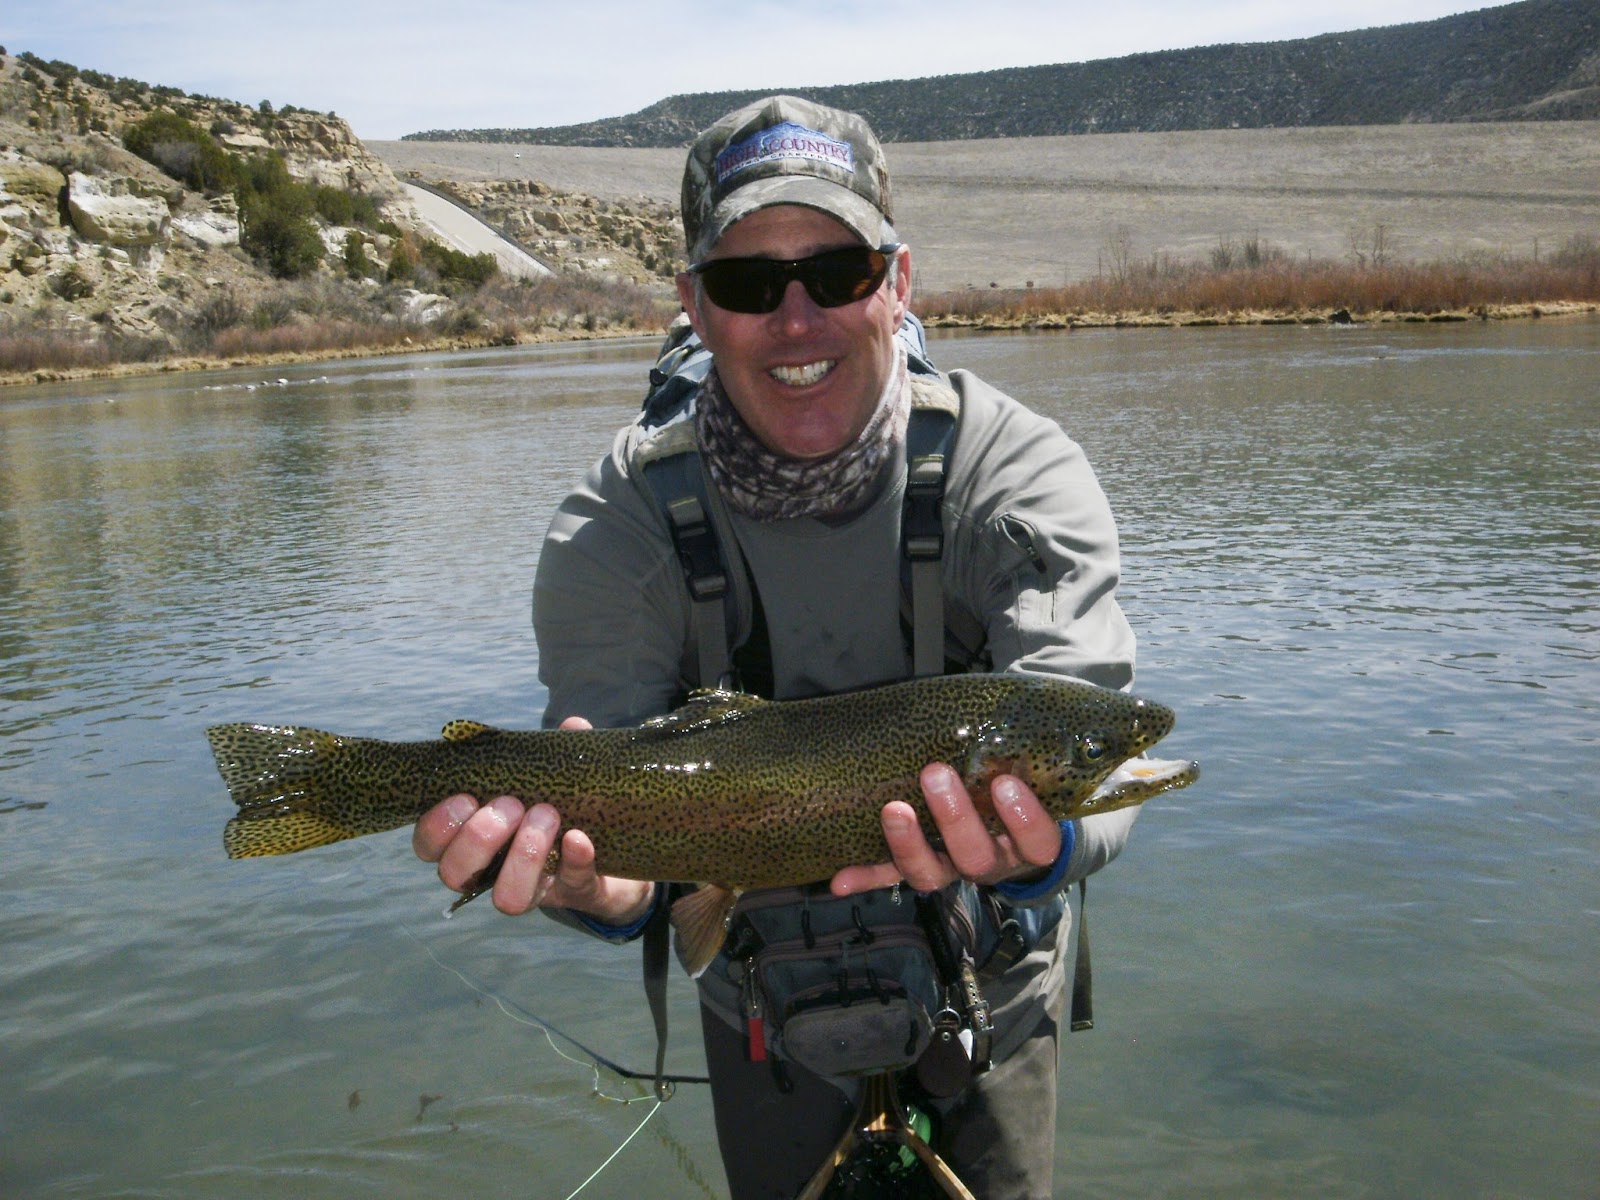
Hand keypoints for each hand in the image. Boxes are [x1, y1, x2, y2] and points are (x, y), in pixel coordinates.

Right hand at [410, 716, 655, 923]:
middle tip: (510, 804)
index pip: (429, 845)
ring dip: (523, 855)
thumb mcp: (551, 774)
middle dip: (478, 837)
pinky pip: (570, 885)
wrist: (616, 844)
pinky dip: (575, 859)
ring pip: (506, 898)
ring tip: (546, 815)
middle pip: (455, 873)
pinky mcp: (574, 894)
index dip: (437, 826)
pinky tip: (579, 837)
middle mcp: (491, 871)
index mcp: (471, 839)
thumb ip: (554, 752)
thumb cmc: (560, 801)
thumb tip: (571, 725)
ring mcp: (531, 888)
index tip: (465, 796)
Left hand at [830, 763, 1062, 895]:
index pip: (1037, 841)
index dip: (1023, 818)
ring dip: (907, 844)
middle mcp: (990, 862)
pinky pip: (890, 878)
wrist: (1010, 839)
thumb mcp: (1030, 777)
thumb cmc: (1016, 791)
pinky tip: (839, 880)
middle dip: (955, 818)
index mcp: (1025, 843)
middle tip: (935, 774)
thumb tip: (996, 703)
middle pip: (977, 857)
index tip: (1005, 782)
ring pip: (932, 874)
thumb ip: (1016, 751)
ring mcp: (951, 870)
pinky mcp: (919, 870)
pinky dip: (865, 877)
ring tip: (892, 810)